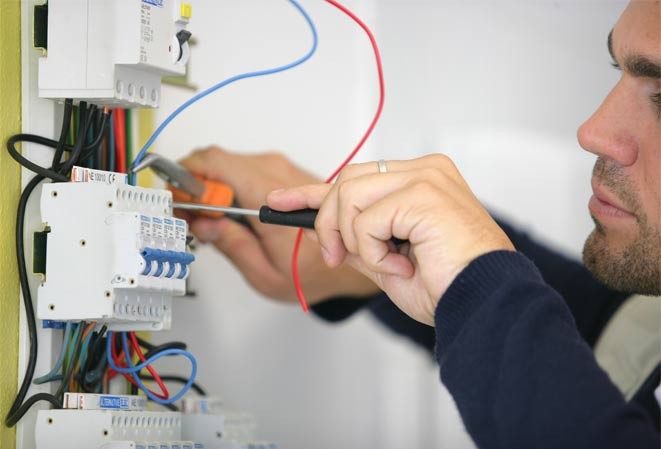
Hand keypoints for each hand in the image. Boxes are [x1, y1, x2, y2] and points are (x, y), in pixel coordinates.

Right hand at [178, 146, 378, 303]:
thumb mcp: (265, 273)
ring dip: (213, 187)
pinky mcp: (285, 173)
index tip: (177, 199)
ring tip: (211, 219)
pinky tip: (231, 213)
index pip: (213, 162)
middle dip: (196, 185)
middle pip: (217, 161)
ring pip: (230, 164)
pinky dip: (231, 187)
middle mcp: (275, 173)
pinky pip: (246, 170)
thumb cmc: (317, 270)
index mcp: (267, 195)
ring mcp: (282, 169)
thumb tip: (204, 222)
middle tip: (190, 215)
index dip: (185, 177)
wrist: (354, 254)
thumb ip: (230, 244)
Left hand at [267, 154, 514, 324]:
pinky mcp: (422, 193)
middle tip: (339, 257)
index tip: (280, 201)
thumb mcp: (388, 261)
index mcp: (420, 181)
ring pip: (349, 195)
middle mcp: (424, 171)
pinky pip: (366, 220)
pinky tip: (401, 265)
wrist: (483, 304)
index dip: (311, 191)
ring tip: (386, 263)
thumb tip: (324, 231)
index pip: (354, 177)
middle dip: (329, 223)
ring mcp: (425, 178)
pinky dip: (373, 252)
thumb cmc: (448, 285)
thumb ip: (358, 239)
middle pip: (345, 181)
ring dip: (355, 240)